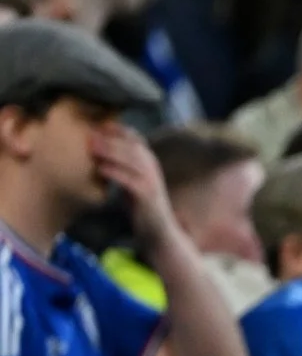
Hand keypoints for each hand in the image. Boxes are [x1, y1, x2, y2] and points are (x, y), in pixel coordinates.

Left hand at [93, 125, 174, 249]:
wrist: (159, 231)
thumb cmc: (141, 206)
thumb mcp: (132, 181)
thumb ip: (121, 166)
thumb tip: (98, 151)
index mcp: (149, 162)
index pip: (135, 138)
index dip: (117, 129)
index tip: (97, 125)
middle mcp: (152, 168)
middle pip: (131, 146)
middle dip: (110, 138)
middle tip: (89, 134)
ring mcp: (151, 181)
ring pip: (131, 160)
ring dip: (110, 151)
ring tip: (91, 147)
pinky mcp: (146, 195)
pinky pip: (129, 180)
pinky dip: (114, 172)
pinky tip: (100, 169)